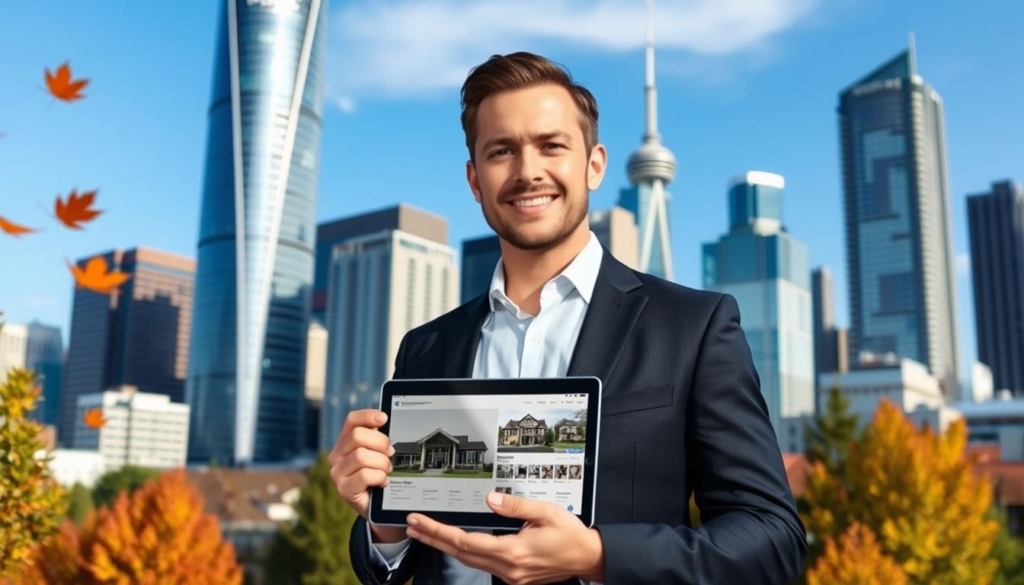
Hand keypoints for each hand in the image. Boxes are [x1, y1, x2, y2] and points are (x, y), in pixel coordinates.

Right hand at [328, 409, 405, 542]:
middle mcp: (336, 456)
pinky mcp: (343, 489)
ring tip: (387, 470)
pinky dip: (379, 477)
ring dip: (381, 463)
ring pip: (361, 455)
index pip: (352, 420)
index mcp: (345, 443)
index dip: (368, 416)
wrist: (378, 507)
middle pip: (358, 436)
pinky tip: (383, 482)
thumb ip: (379, 439)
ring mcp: (337, 473)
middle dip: (380, 443)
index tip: (384, 418)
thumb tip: (386, 420)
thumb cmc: (379, 476)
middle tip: (390, 453)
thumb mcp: (378, 454)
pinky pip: (364, 475)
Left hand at [405, 492, 604, 583]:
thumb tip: (490, 497)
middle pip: (460, 554)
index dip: (438, 531)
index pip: (465, 542)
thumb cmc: (571, 535)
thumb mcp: (546, 512)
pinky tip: (456, 543)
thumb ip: (515, 505)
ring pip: (469, 561)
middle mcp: (508, 567)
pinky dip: (464, 552)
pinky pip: (482, 564)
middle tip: (412, 526)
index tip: (419, 521)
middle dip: (433, 539)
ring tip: (426, 533)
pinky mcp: (514, 576)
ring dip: (445, 546)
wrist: (588, 558)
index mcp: (513, 551)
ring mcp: (510, 575)